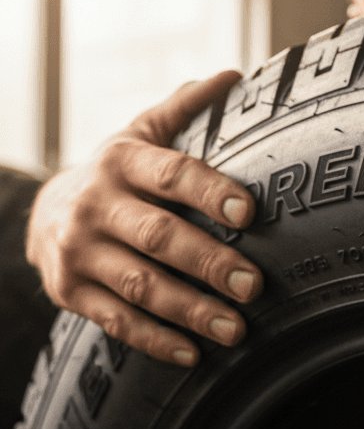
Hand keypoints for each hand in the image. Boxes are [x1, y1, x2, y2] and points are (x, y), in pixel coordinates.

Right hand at [26, 71, 262, 366]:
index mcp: (123, 160)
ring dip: (190, 310)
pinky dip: (154, 339)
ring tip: (236, 328)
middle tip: (254, 285)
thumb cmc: (119, 172)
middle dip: (209, 262)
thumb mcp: (143, 133)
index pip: (172, 174)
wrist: (44, 210)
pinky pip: (115, 321)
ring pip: (139, 285)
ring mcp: (78, 252)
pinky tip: (193, 353)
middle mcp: (96, 205)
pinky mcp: (68, 292)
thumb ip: (186, 108)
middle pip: (159, 237)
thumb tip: (235, 75)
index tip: (250, 211)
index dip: (210, 191)